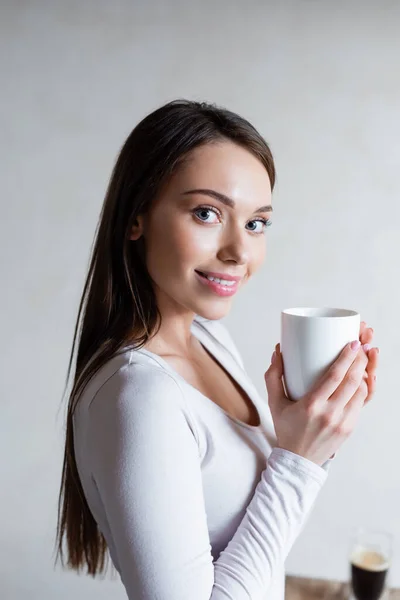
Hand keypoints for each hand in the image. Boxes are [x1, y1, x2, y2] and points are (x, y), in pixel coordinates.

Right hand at [264, 319, 379, 465]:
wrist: (298, 460)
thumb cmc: (286, 429)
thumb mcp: (274, 403)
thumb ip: (273, 376)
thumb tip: (278, 352)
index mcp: (311, 405)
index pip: (335, 376)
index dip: (346, 357)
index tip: (352, 343)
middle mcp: (329, 414)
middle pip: (352, 381)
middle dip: (360, 360)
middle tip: (361, 346)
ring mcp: (342, 422)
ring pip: (360, 392)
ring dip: (364, 374)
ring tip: (362, 360)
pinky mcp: (350, 428)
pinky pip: (361, 404)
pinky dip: (363, 389)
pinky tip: (361, 379)